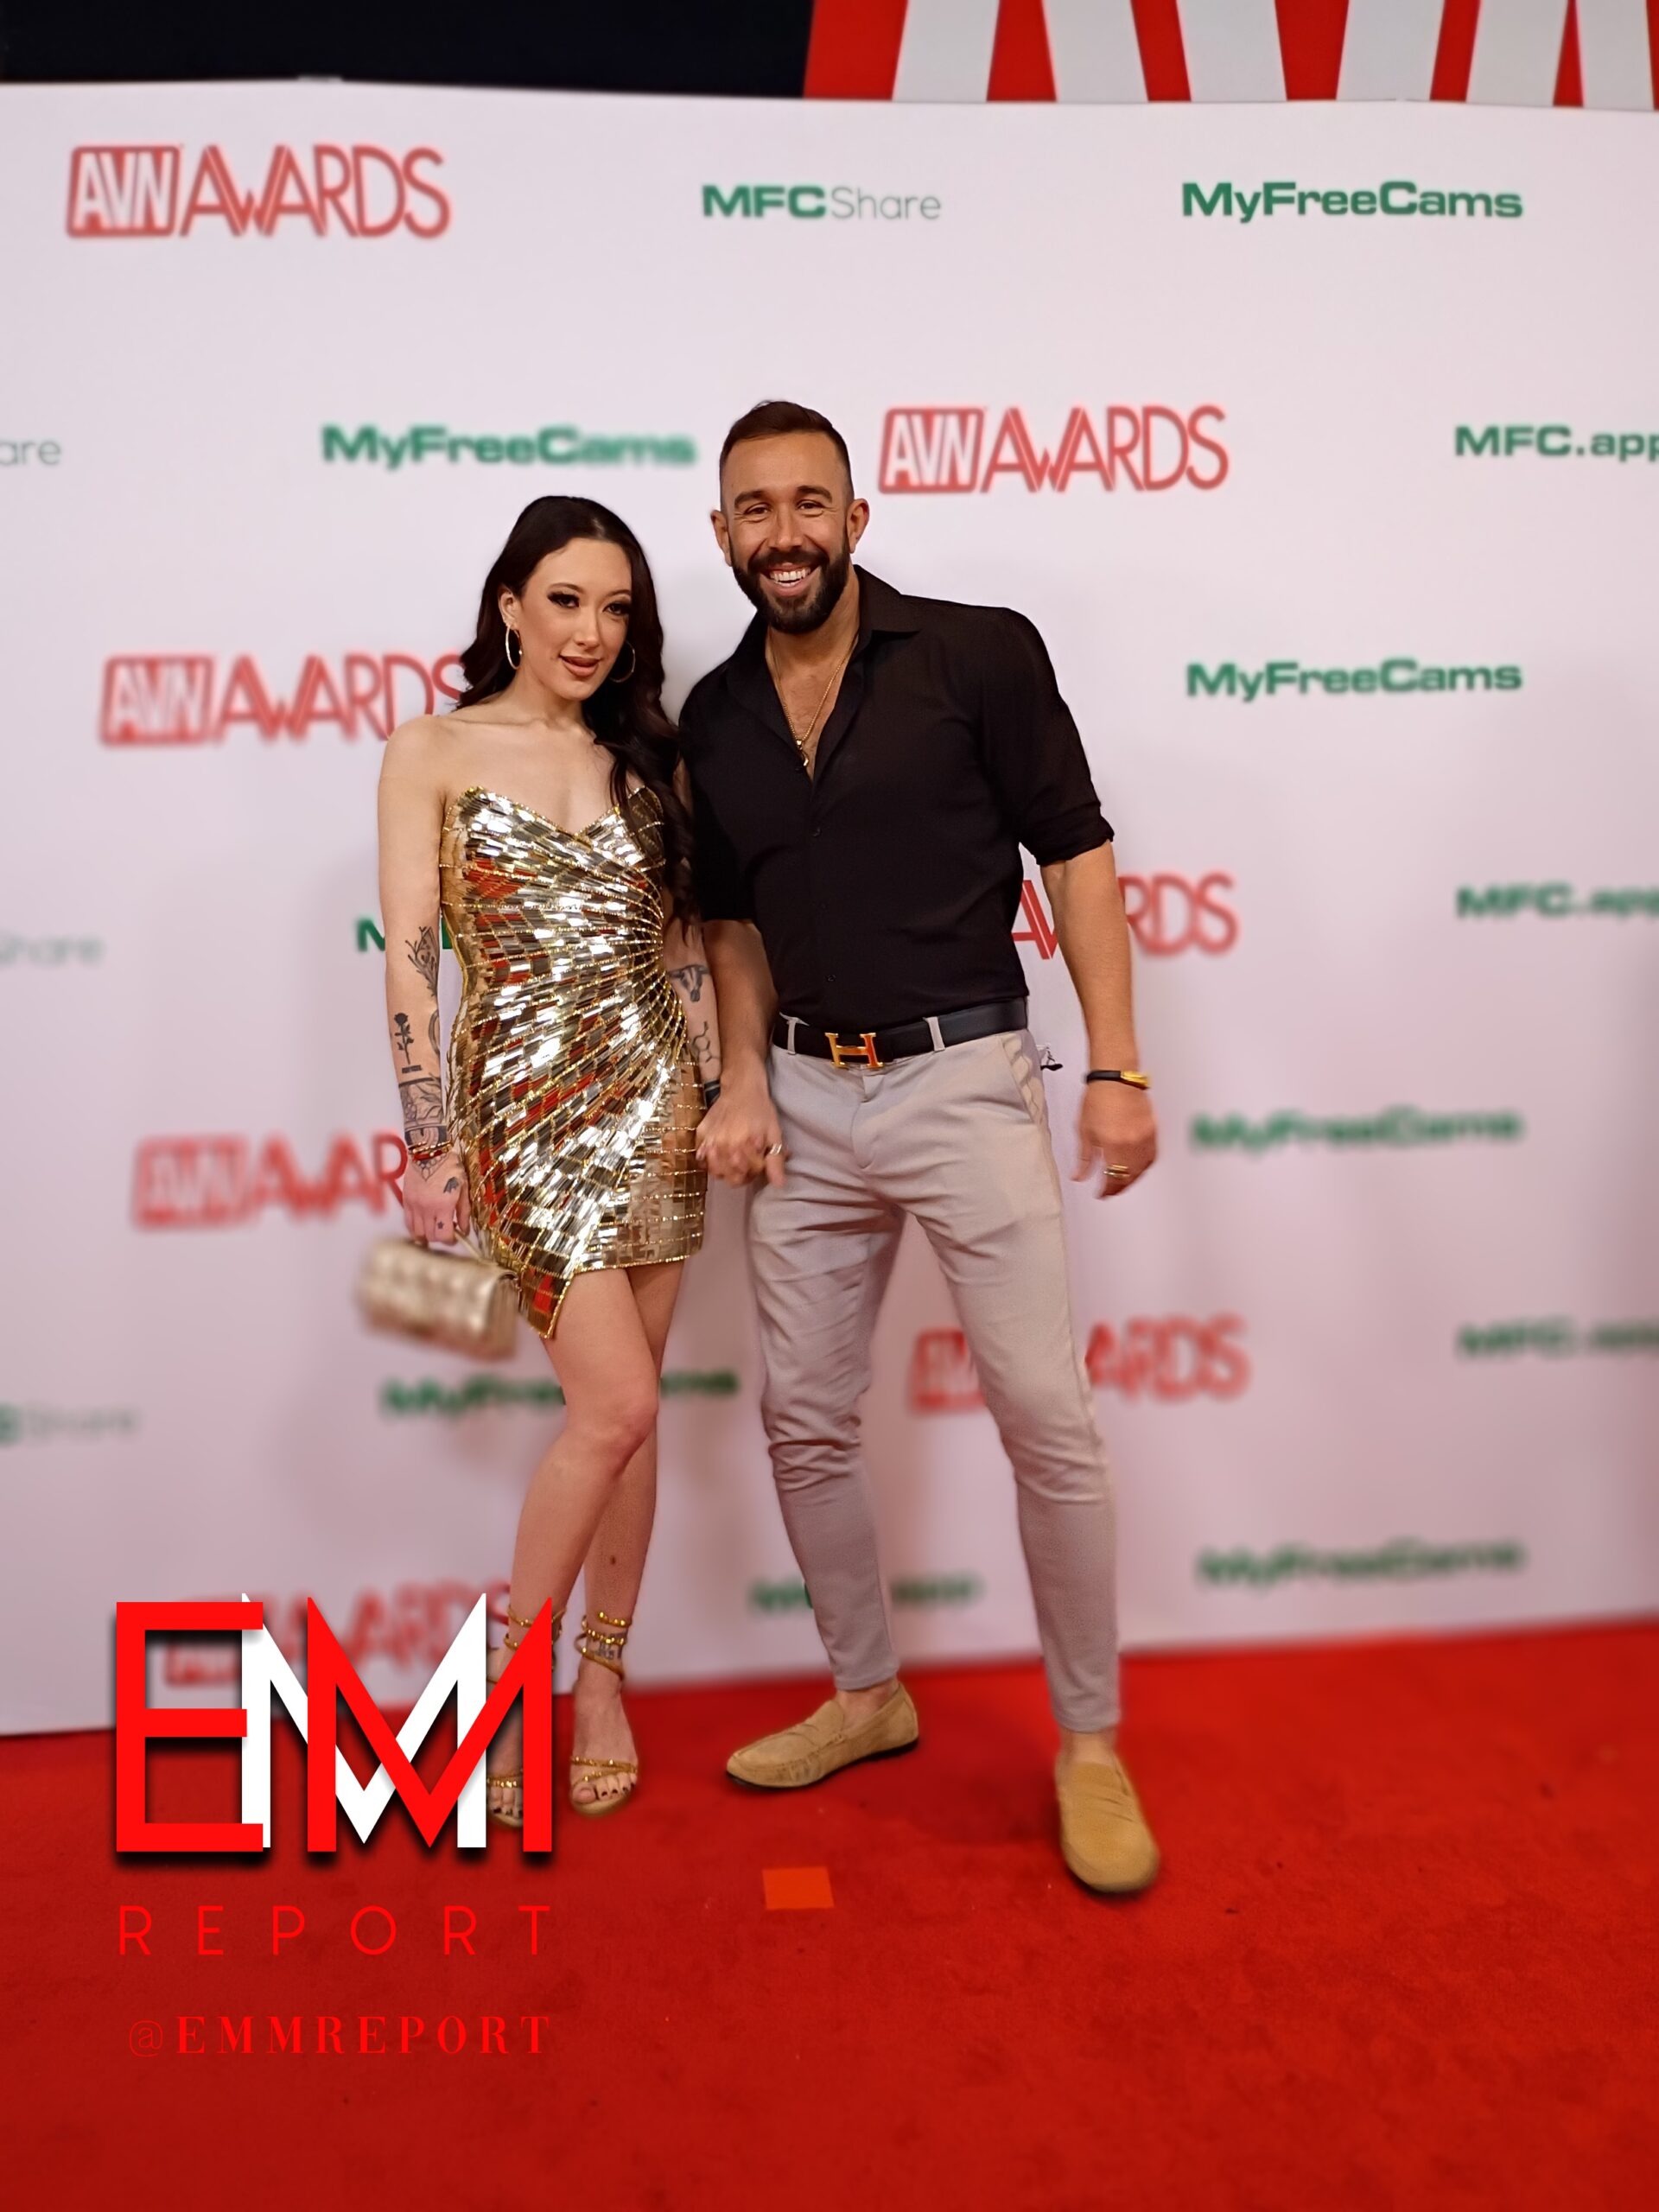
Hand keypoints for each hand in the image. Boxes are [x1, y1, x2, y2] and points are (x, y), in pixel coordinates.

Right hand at [403, 1147, 470, 1243]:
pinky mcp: (405, 1201)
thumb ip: (464, 1211)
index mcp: (443, 1206)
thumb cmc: (450, 1167)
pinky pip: (407, 1222)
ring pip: (417, 1232)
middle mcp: (427, 1209)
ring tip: (433, 1231)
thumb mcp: (463, 1188)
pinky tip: (422, 1225)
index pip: (444, 1235)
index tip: (455, 1237)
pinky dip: (414, 1228)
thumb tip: (465, 1230)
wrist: (429, 1152)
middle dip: (439, 1238)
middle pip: (430, 1236)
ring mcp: (414, 1206)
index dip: (450, 1240)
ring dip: (426, 1235)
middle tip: (446, 1232)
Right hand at [696, 1074, 785, 1187]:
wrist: (741, 1087)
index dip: (755, 1172)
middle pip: (730, 1178)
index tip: (759, 1161)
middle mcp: (723, 1146)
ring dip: (726, 1170)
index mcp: (742, 1147)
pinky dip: (710, 1161)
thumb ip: (775, 1161)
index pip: (747, 1176)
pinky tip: (720, 1153)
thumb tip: (779, 1185)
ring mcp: (709, 1141)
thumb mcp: (774, 1134)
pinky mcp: (700, 1135)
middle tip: (748, 1161)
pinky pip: (701, 1159)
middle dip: (742, 1174)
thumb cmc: (760, 1111)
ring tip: (734, 1159)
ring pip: (715, 1171)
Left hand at [1074, 1082, 1156, 1199]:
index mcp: (1113, 1145)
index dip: (1107, 1190)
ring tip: (1123, 1182)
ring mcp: (1145, 1138)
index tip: (1101, 1193)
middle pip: (1129, 1176)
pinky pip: (1152, 1156)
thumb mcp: (1084, 1131)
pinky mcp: (1153, 1131)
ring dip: (1132, 1179)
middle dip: (1120, 1187)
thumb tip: (1079, 1176)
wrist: (1116, 1080)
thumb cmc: (1098, 1100)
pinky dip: (1144, 1166)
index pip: (1113, 1178)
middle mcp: (1132, 1144)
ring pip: (1142, 1169)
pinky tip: (1137, 1167)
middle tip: (1111, 1191)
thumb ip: (1085, 1158)